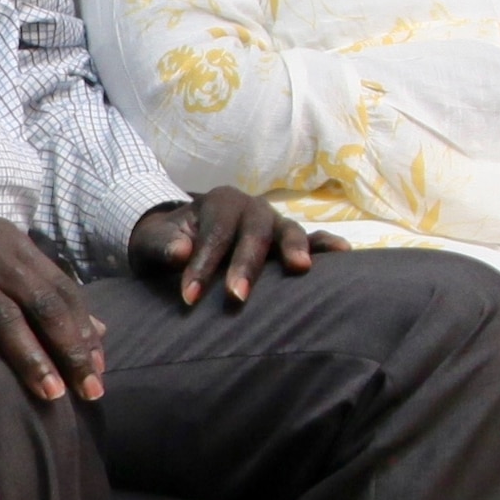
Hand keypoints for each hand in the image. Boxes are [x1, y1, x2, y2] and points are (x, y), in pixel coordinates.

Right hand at [0, 201, 107, 401]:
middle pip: (42, 305)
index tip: (99, 370)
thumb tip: (98, 328)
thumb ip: (44, 287)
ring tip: (51, 394)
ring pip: (3, 317)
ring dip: (31, 358)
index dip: (84, 332)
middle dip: (70, 350)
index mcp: (15, 246)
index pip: (62, 291)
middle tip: (90, 390)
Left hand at [127, 184, 313, 307]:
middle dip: (245, 265)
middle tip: (235, 297)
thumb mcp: (154, 241)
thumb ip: (162, 245)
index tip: (188, 298)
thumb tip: (179, 252)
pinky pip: (314, 240)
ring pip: (288, 231)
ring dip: (293, 249)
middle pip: (253, 233)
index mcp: (220, 201)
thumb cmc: (169, 243)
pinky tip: (344, 254)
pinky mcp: (292, 241)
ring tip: (300, 268)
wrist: (184, 239)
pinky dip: (327, 245)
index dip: (202, 265)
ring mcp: (276, 223)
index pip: (214, 233)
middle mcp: (253, 207)